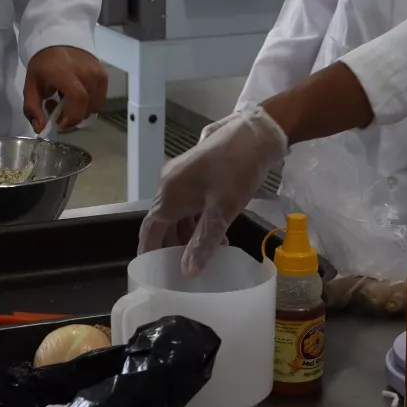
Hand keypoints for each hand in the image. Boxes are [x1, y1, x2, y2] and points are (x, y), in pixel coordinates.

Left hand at [24, 45, 108, 131]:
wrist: (59, 39)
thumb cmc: (43, 63)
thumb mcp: (31, 85)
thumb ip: (33, 108)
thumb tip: (40, 129)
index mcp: (66, 73)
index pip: (78, 99)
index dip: (71, 117)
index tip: (59, 122)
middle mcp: (87, 73)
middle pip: (87, 107)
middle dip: (73, 117)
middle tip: (59, 111)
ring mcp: (98, 73)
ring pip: (95, 105)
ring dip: (81, 110)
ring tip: (67, 101)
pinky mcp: (104, 74)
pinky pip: (100, 98)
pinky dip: (89, 103)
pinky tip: (77, 95)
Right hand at [137, 106, 287, 275]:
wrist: (256, 133)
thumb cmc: (236, 170)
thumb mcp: (222, 210)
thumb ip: (204, 241)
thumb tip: (187, 271)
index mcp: (169, 193)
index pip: (150, 229)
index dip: (149, 251)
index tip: (152, 272)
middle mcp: (170, 184)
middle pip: (164, 222)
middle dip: (174, 246)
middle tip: (186, 269)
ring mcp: (184, 176)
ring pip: (179, 213)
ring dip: (190, 234)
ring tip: (208, 255)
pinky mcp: (198, 172)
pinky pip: (191, 202)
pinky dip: (199, 220)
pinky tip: (217, 233)